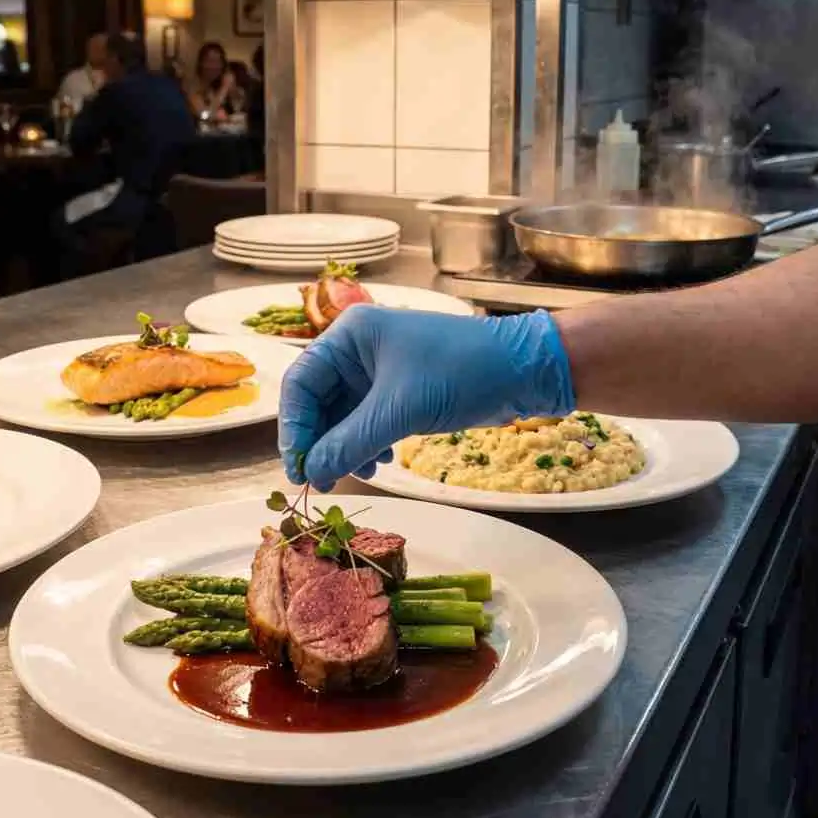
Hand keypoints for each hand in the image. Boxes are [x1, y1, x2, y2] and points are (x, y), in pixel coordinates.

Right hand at [278, 306, 574, 488]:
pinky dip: (366, 444)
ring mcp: (380, 370)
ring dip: (344, 447)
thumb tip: (312, 474)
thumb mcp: (400, 409)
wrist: (523, 371)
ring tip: (355, 474)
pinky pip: (367, 421)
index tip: (298, 467)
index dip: (294, 427)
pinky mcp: (401, 391)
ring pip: (343, 415)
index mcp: (351, 335)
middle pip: (318, 401)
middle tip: (321, 481)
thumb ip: (350, 443)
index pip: (301, 382)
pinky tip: (378, 463)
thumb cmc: (462, 372)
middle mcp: (359, 349)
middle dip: (320, 442)